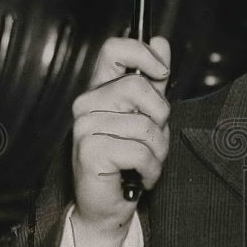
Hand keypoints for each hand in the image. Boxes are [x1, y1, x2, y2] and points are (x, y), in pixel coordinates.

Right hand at [69, 36, 170, 246]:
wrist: (109, 205)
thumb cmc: (129, 160)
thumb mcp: (148, 116)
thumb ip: (154, 80)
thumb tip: (160, 41)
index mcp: (101, 89)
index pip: (114, 49)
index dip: (143, 54)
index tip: (161, 72)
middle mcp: (87, 103)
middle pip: (138, 86)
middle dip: (160, 117)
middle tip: (152, 139)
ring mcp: (84, 126)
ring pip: (145, 126)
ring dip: (158, 151)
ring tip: (146, 162)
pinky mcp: (89, 150)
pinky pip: (140, 152)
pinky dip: (151, 169)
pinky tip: (140, 177)